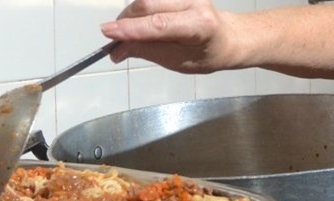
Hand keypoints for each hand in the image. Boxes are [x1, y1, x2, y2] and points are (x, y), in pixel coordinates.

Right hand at [101, 0, 236, 73]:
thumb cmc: (204, 54)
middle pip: (148, 5)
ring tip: (129, 33)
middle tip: (115, 41)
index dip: (131, 29)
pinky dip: (139, 10)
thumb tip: (116, 50)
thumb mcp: (176, 61)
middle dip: (126, 22)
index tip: (108, 33)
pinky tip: (139, 22)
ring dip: (131, 16)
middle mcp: (194, 1)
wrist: (225, 37)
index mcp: (200, 25)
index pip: (159, 25)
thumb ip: (146, 51)